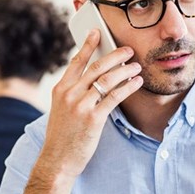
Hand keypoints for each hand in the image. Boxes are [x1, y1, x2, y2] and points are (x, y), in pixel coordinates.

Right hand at [40, 28, 142, 177]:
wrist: (57, 160)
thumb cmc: (61, 137)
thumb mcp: (61, 110)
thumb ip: (73, 94)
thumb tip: (93, 80)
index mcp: (60, 89)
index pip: (76, 61)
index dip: (88, 45)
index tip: (97, 33)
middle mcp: (69, 94)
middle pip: (96, 67)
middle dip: (115, 56)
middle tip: (128, 50)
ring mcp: (81, 105)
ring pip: (107, 79)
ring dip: (125, 70)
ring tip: (136, 66)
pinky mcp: (93, 118)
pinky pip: (115, 97)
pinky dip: (128, 87)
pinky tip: (136, 82)